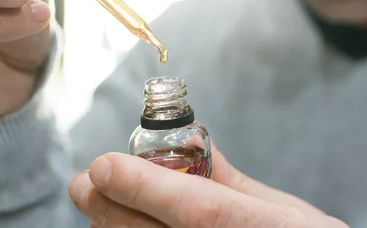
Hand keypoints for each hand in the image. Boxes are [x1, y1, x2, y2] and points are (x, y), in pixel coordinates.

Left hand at [69, 146, 348, 227]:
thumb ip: (232, 182)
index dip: (146, 188)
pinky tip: (119, 225)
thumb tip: (192, 146)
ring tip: (98, 199)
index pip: (197, 210)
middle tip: (85, 182)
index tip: (105, 165)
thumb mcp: (281, 209)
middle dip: (111, 208)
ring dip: (112, 226)